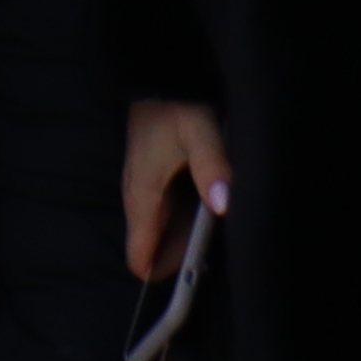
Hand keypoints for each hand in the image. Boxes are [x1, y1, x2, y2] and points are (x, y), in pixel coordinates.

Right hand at [123, 95, 232, 279]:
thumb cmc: (177, 105)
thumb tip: (224, 206)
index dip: (165, 274)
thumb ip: (212, 167)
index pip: (140, 255)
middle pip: (152, 250)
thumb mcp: (200, 133)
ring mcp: (143, 190)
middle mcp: (136, 198)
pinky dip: (184, 226)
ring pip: (159, 234)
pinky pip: (164, 218)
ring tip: (217, 243)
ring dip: (184, 244)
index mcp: (142, 195)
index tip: (194, 283)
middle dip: (180, 262)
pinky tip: (210, 220)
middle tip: (217, 261)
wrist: (158, 77)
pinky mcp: (153, 182)